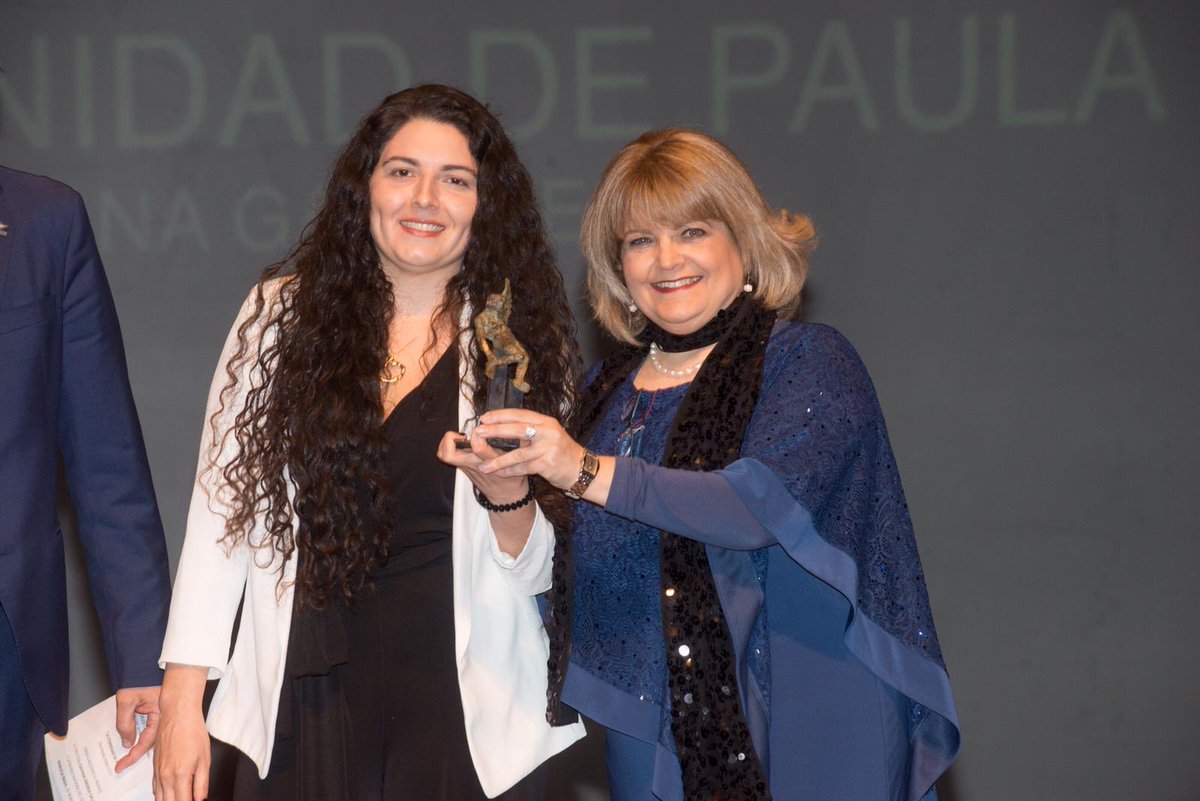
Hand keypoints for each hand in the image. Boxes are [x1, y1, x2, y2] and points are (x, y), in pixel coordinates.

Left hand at [114, 685, 159, 772]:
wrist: (142, 664)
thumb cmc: (139, 678)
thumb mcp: (126, 701)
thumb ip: (125, 723)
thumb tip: (128, 741)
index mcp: (160, 713)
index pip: (146, 741)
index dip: (133, 755)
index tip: (122, 764)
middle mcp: (163, 715)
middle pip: (151, 741)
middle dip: (136, 754)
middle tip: (123, 764)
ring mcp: (161, 713)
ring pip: (151, 735)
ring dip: (139, 745)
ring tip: (127, 755)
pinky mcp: (157, 710)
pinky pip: (150, 727)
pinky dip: (141, 735)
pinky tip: (134, 740)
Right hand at [154, 665, 210, 800]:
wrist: (177, 714)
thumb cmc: (192, 731)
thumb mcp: (205, 759)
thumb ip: (202, 783)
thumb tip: (201, 799)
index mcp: (180, 775)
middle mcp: (165, 776)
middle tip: (189, 798)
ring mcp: (158, 772)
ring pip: (160, 798)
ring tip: (181, 797)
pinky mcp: (154, 768)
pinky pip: (155, 788)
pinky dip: (162, 795)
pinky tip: (170, 794)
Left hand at [437, 424, 530, 503]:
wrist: (505, 495)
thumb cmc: (511, 478)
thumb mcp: (516, 458)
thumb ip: (515, 442)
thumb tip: (510, 426)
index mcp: (489, 460)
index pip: (477, 446)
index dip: (477, 434)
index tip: (482, 428)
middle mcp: (474, 464)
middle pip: (450, 454)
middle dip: (451, 439)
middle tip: (461, 434)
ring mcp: (466, 467)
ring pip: (445, 456)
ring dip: (446, 443)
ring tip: (458, 437)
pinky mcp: (463, 468)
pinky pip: (447, 457)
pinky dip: (447, 447)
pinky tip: (458, 443)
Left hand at [470, 409, 584, 490]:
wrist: (581, 468)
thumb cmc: (561, 451)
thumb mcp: (548, 434)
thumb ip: (530, 430)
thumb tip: (501, 426)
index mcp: (546, 422)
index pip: (520, 414)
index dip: (501, 415)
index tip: (484, 417)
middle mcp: (548, 432)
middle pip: (517, 429)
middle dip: (496, 430)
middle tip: (479, 432)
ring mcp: (548, 448)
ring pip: (517, 454)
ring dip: (498, 460)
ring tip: (483, 465)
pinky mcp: (547, 464)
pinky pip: (523, 468)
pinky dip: (509, 472)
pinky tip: (499, 474)